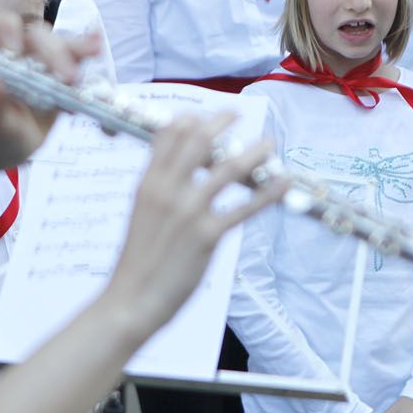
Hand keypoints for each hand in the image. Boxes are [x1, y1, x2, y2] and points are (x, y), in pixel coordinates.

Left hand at [0, 15, 99, 169]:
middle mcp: (22, 52)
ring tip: (95, 49)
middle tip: (69, 77)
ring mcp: (45, 60)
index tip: (14, 53)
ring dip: (78, 47)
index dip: (8, 32)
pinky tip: (98, 45)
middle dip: (54, 52)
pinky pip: (79, 58)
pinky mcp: (65, 71)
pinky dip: (89, 50)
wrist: (15, 147)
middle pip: (38, 36)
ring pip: (63, 44)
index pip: (0, 27)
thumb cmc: (0, 133)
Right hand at [102, 114, 285, 332]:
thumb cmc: (137, 260)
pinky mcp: (207, 236)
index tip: (206, 114)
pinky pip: (244, 208)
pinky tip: (281, 183)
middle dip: (221, 122)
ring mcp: (189, 212)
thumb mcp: (141, 213)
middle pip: (199, 141)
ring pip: (227, 170)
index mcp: (148, 183)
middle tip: (237, 114)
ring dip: (253, 153)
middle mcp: (168, 191)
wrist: (131, 298)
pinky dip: (267, 193)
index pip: (168, 135)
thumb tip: (175, 170)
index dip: (190, 118)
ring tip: (268, 143)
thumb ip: (158, 188)